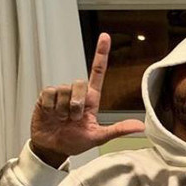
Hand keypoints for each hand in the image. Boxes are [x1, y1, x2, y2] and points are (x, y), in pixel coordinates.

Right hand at [30, 33, 144, 165]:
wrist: (52, 148)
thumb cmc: (75, 141)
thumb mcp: (98, 137)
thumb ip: (118, 130)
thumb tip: (140, 126)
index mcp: (91, 99)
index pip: (97, 72)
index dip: (101, 53)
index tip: (105, 36)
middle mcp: (76, 93)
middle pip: (79, 83)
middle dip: (77, 104)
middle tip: (73, 119)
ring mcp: (61, 94)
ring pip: (64, 90)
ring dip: (64, 109)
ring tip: (62, 119)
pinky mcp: (45, 97)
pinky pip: (49, 93)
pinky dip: (51, 107)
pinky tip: (51, 114)